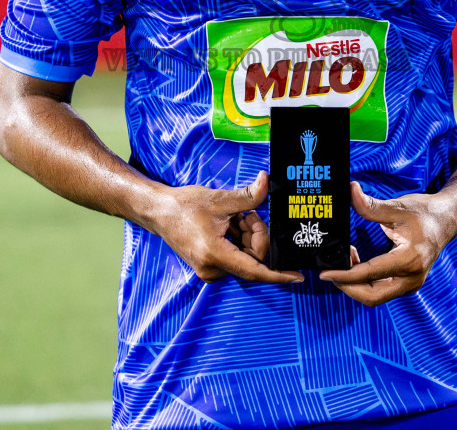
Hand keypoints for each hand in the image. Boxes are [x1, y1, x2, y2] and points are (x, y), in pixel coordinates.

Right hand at [147, 171, 302, 284]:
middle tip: (246, 214)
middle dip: (256, 234)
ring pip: (245, 257)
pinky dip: (238, 241)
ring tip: (234, 217)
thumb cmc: (184, 206)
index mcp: (215, 255)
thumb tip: (267, 181)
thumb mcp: (220, 199)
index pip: (255, 271)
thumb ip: (248, 196)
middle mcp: (213, 269)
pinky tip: (229, 225)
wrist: (159, 212)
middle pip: (252, 258)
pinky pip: (235, 257)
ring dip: (246, 236)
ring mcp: (210, 271)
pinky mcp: (210, 267)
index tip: (297, 276)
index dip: (278, 274)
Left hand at [319, 182, 456, 305]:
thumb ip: (371, 205)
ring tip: (345, 261)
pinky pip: (382, 290)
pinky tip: (357, 264)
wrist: (447, 219)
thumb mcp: (397, 207)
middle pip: (372, 296)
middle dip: (347, 286)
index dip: (344, 275)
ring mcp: (411, 283)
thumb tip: (350, 191)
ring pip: (376, 296)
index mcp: (409, 260)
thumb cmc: (424, 212)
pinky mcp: (408, 282)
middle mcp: (412, 278)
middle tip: (331, 270)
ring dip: (356, 284)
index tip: (325, 273)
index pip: (369, 274)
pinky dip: (365, 282)